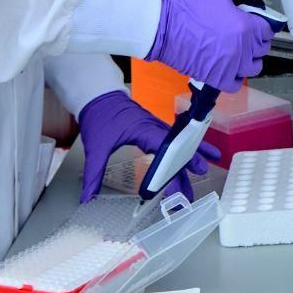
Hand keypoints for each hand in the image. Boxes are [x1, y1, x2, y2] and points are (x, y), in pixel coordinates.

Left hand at [76, 90, 219, 204]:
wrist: (98, 95)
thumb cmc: (99, 116)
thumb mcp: (95, 147)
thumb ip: (93, 175)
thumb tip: (87, 198)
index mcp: (143, 130)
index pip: (163, 153)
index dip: (170, 173)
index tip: (173, 191)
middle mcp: (155, 127)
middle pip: (176, 151)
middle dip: (185, 173)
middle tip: (188, 196)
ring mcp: (157, 127)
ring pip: (179, 144)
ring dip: (191, 159)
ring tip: (204, 172)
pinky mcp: (155, 128)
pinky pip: (176, 140)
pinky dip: (187, 148)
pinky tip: (198, 153)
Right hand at [147, 0, 281, 89]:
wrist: (160, 26)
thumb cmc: (189, 4)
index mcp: (245, 27)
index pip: (268, 29)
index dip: (260, 22)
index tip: (249, 18)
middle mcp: (241, 50)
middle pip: (262, 48)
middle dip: (255, 38)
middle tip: (240, 29)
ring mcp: (229, 66)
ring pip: (253, 67)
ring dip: (250, 58)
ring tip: (237, 47)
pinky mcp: (215, 77)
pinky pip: (235, 83)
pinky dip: (236, 76)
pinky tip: (229, 64)